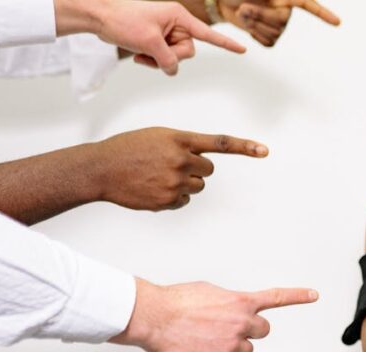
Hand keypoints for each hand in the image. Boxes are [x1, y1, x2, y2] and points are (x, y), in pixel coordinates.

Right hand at [91, 128, 267, 211]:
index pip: (220, 143)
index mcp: (179, 139)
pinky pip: (184, 201)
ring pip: (197, 186)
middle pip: (208, 170)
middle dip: (195, 169)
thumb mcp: (157, 136)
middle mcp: (180, 159)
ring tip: (158, 176)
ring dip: (185, 183)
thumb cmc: (128, 150)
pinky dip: (173, 197)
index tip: (264, 151)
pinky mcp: (168, 200)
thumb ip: (183, 145)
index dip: (244, 147)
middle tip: (170, 165)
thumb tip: (201, 164)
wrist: (100, 169)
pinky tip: (153, 188)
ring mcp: (175, 181)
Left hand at [95, 0, 245, 74]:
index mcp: (179, 17)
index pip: (208, 34)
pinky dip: (152, 60)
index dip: (226, 44)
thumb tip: (173, 70)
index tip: (243, 50)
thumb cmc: (122, 20)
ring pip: (175, 58)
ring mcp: (166, 32)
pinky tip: (139, 55)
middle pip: (188, 52)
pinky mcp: (157, 40)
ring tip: (142, 53)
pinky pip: (164, 58)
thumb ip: (167, 60)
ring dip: (159, 61)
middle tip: (152, 53)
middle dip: (171, 57)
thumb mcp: (149, 42)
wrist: (99, 17)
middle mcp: (175, 24)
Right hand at [111, 279, 318, 351]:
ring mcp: (233, 343)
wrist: (155, 317)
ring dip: (232, 347)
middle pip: (262, 331)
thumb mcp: (209, 293)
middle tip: (228, 328)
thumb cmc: (176, 302)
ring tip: (207, 339)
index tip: (314, 294)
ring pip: (245, 351)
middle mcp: (242, 322)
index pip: (277, 298)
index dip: (298, 296)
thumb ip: (229, 303)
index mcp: (241, 302)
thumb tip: (231, 312)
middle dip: (249, 331)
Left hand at [218, 0, 340, 47]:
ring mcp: (279, 26)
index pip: (308, 5)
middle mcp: (286, 12)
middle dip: (260, 16)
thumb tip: (278, 3)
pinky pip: (268, 43)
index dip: (323, 14)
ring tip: (244, 13)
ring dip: (254, 25)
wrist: (224, 2)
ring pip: (273, 34)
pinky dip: (255, 35)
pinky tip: (250, 27)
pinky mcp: (269, 37)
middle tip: (244, 8)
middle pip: (282, 22)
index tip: (337, 22)